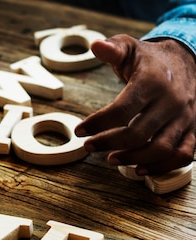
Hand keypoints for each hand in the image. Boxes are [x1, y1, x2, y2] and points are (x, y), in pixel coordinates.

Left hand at [76, 35, 195, 174]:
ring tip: (111, 160)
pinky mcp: (192, 129)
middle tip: (88, 146)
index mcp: (153, 82)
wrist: (186, 60)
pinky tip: (140, 170)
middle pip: (138, 133)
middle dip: (109, 143)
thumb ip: (113, 48)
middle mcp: (172, 102)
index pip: (122, 109)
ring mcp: (184, 117)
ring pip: (161, 148)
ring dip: (133, 158)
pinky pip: (182, 154)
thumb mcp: (130, 48)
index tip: (79, 130)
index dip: (98, 123)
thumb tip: (95, 46)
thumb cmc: (150, 60)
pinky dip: (163, 166)